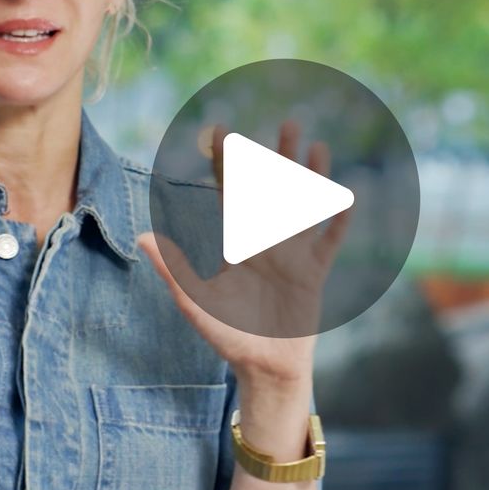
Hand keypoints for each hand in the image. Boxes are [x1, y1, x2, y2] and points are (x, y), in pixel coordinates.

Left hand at [136, 119, 351, 399]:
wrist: (265, 369)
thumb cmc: (229, 337)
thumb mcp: (197, 303)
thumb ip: (174, 270)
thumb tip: (142, 237)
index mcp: (239, 244)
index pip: (232, 193)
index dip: (227, 163)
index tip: (221, 129)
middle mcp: (268, 243)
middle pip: (277, 189)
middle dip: (282, 156)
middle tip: (289, 121)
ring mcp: (294, 256)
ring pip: (307, 206)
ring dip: (314, 178)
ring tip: (319, 147)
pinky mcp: (314, 275)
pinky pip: (328, 243)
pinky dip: (337, 222)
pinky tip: (346, 198)